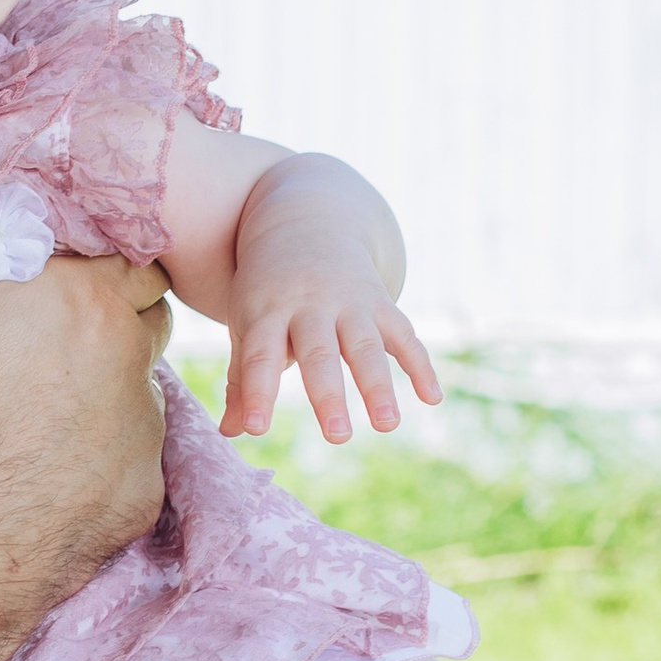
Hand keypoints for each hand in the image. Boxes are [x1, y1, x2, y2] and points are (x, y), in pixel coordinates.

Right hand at [0, 240, 169, 600]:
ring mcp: (144, 426)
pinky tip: (59, 463)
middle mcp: (133, 354)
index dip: (101, 260)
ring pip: (145, 386)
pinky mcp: (142, 488)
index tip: (69, 275)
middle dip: (120, 316)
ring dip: (115, 384)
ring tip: (59, 398)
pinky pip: (134, 459)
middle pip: (150, 314)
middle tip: (66, 333)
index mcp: (91, 297)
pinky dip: (104, 454)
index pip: (129, 255)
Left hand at [223, 224, 438, 443]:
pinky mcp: (379, 301)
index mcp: (267, 311)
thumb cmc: (267, 288)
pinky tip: (432, 398)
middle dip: (328, 395)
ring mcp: (349, 301)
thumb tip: (229, 432)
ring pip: (365, 346)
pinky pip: (403, 335)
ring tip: (387, 425)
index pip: (260, 356)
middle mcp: (310, 304)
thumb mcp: (247, 323)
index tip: (255, 429)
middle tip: (337, 438)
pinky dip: (420, 365)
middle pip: (319, 353)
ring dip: (378, 386)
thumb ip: (243, 377)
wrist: (303, 223)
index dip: (257, 392)